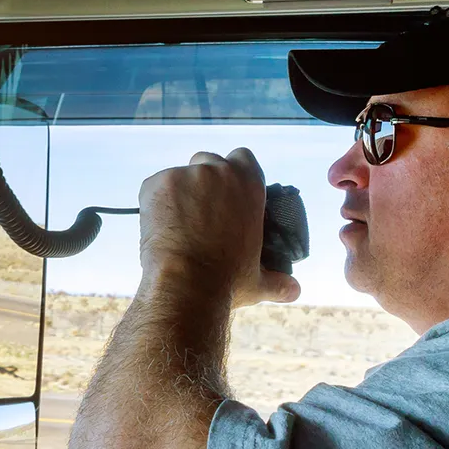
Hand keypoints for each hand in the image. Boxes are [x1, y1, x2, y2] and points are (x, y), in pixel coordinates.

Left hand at [137, 148, 299, 306]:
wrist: (185, 285)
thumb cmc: (226, 280)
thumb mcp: (258, 280)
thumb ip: (278, 282)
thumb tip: (293, 290)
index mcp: (249, 184)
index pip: (243, 158)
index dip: (234, 172)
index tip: (227, 192)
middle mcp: (218, 172)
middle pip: (208, 162)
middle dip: (204, 182)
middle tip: (200, 211)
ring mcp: (185, 175)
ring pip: (180, 176)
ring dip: (179, 193)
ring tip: (177, 224)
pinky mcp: (156, 184)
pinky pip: (154, 187)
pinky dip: (156, 202)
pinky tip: (160, 225)